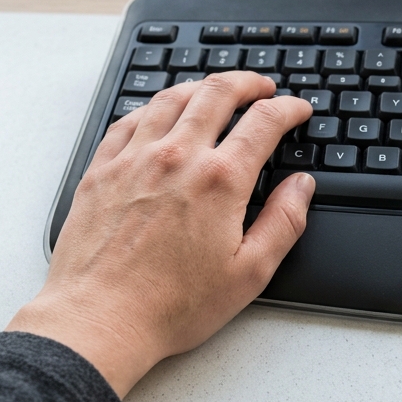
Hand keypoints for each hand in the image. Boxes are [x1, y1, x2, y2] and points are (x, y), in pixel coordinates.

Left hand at [7, 72, 314, 397]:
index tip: (296, 109)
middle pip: (216, 93)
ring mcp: (133, 159)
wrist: (100, 319)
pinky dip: (154, 106)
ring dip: (201, 86)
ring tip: (216, 90)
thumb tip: (301, 186)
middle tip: (262, 86)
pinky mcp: (101, 170)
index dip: (288, 109)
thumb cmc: (172, 306)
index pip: (263, 122)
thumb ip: (283, 222)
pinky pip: (129, 119)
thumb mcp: (250, 274)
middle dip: (247, 82)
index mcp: (219, 181)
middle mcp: (176, 157)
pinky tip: (161, 113)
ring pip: (171, 98)